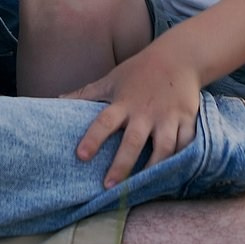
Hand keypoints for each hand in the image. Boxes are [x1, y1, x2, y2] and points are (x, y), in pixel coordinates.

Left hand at [67, 46, 201, 188]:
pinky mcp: (186, 119)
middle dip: (122, 164)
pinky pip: (185, 144)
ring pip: (163, 147)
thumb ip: (86, 93)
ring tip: (142, 187)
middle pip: (133, 141)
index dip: (93, 138)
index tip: (81, 156)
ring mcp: (168, 117)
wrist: (179, 57)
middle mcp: (145, 112)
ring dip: (153, 168)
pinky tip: (172, 174)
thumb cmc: (140, 70)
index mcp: (124, 102)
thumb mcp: (111, 79)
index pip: (104, 121)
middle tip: (109, 186)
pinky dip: (181, 159)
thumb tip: (57, 100)